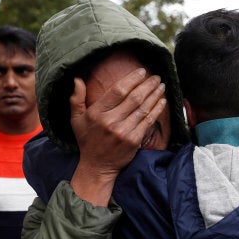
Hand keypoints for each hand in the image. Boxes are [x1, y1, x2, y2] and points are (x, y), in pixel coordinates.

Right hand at [70, 68, 166, 205]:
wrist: (97, 167)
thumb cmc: (87, 141)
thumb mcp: (76, 120)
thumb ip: (76, 99)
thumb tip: (77, 79)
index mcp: (97, 113)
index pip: (117, 91)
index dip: (132, 79)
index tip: (142, 71)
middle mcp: (110, 122)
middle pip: (134, 98)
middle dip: (147, 85)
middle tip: (156, 77)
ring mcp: (123, 132)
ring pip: (143, 108)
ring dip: (155, 95)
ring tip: (161, 86)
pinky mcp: (134, 141)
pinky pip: (148, 121)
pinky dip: (156, 110)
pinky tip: (162, 101)